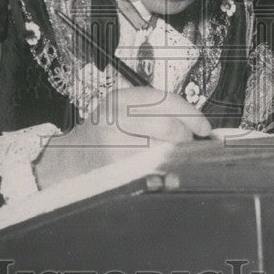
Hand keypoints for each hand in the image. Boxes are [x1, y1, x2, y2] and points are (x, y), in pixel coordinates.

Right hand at [34, 87, 209, 187]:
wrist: (69, 160)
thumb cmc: (102, 136)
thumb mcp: (122, 112)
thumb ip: (154, 112)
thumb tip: (195, 125)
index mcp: (121, 99)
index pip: (165, 100)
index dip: (191, 114)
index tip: (204, 127)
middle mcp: (116, 117)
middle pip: (167, 127)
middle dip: (184, 139)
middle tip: (187, 145)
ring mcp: (113, 144)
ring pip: (161, 151)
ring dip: (174, 158)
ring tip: (171, 160)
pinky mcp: (113, 168)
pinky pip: (149, 171)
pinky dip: (161, 173)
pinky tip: (162, 174)